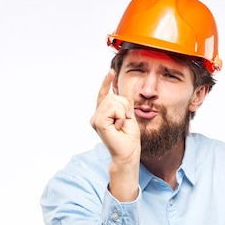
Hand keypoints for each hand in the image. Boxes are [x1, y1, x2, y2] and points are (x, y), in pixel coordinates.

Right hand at [90, 70, 139, 200]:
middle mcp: (96, 115)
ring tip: (121, 124)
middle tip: (125, 120)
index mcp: (103, 114)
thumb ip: (125, 101)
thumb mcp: (128, 114)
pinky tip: (118, 126)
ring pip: (113, 100)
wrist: (128, 152)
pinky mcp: (98, 122)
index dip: (107, 82)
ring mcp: (96, 118)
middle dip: (124, 105)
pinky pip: (113, 108)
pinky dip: (120, 116)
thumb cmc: (129, 138)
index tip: (111, 71)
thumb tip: (126, 85)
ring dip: (123, 111)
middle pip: (112, 96)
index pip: (104, 94)